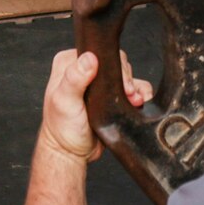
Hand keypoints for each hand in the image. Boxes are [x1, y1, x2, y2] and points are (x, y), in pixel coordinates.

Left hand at [38, 49, 153, 163]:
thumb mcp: (64, 102)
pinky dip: (141, 93)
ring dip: (134, 87)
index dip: (110, 65)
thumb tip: (90, 58)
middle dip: (125, 79)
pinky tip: (138, 103)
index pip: (97, 52)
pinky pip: (135, 87)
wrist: (71, 152)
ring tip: (133, 101)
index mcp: (69, 63)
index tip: (116, 83)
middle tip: (127, 94)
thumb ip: (74, 78)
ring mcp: (101, 83)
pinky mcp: (113, 95)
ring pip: (127, 73)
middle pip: (116, 62)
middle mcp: (85, 69)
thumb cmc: (62, 129)